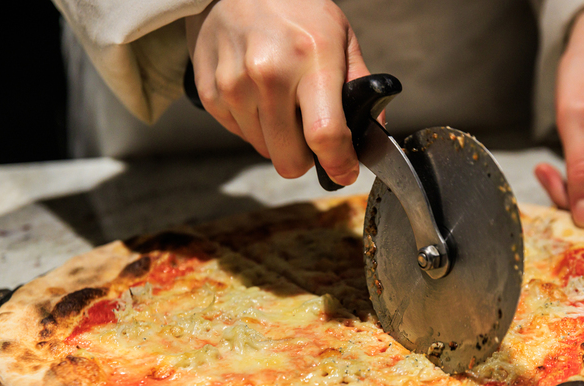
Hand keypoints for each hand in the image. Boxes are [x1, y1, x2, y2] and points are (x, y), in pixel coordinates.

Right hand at [185, 0, 369, 184]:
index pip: (325, 135)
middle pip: (289, 159)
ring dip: (278, 138)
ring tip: (281, 101)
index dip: (338, 164)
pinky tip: (258, 93)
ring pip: (265, 151)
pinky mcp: (210, 92)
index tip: (344, 171)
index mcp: (312, 59)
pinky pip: (240, 134)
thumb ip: (360, 84)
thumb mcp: (340, 36)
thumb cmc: (295, 8)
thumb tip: (373, 131)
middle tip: (311, 137)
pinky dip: (253, 125)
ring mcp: (234, 85)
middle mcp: (269, 74)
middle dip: (306, 158)